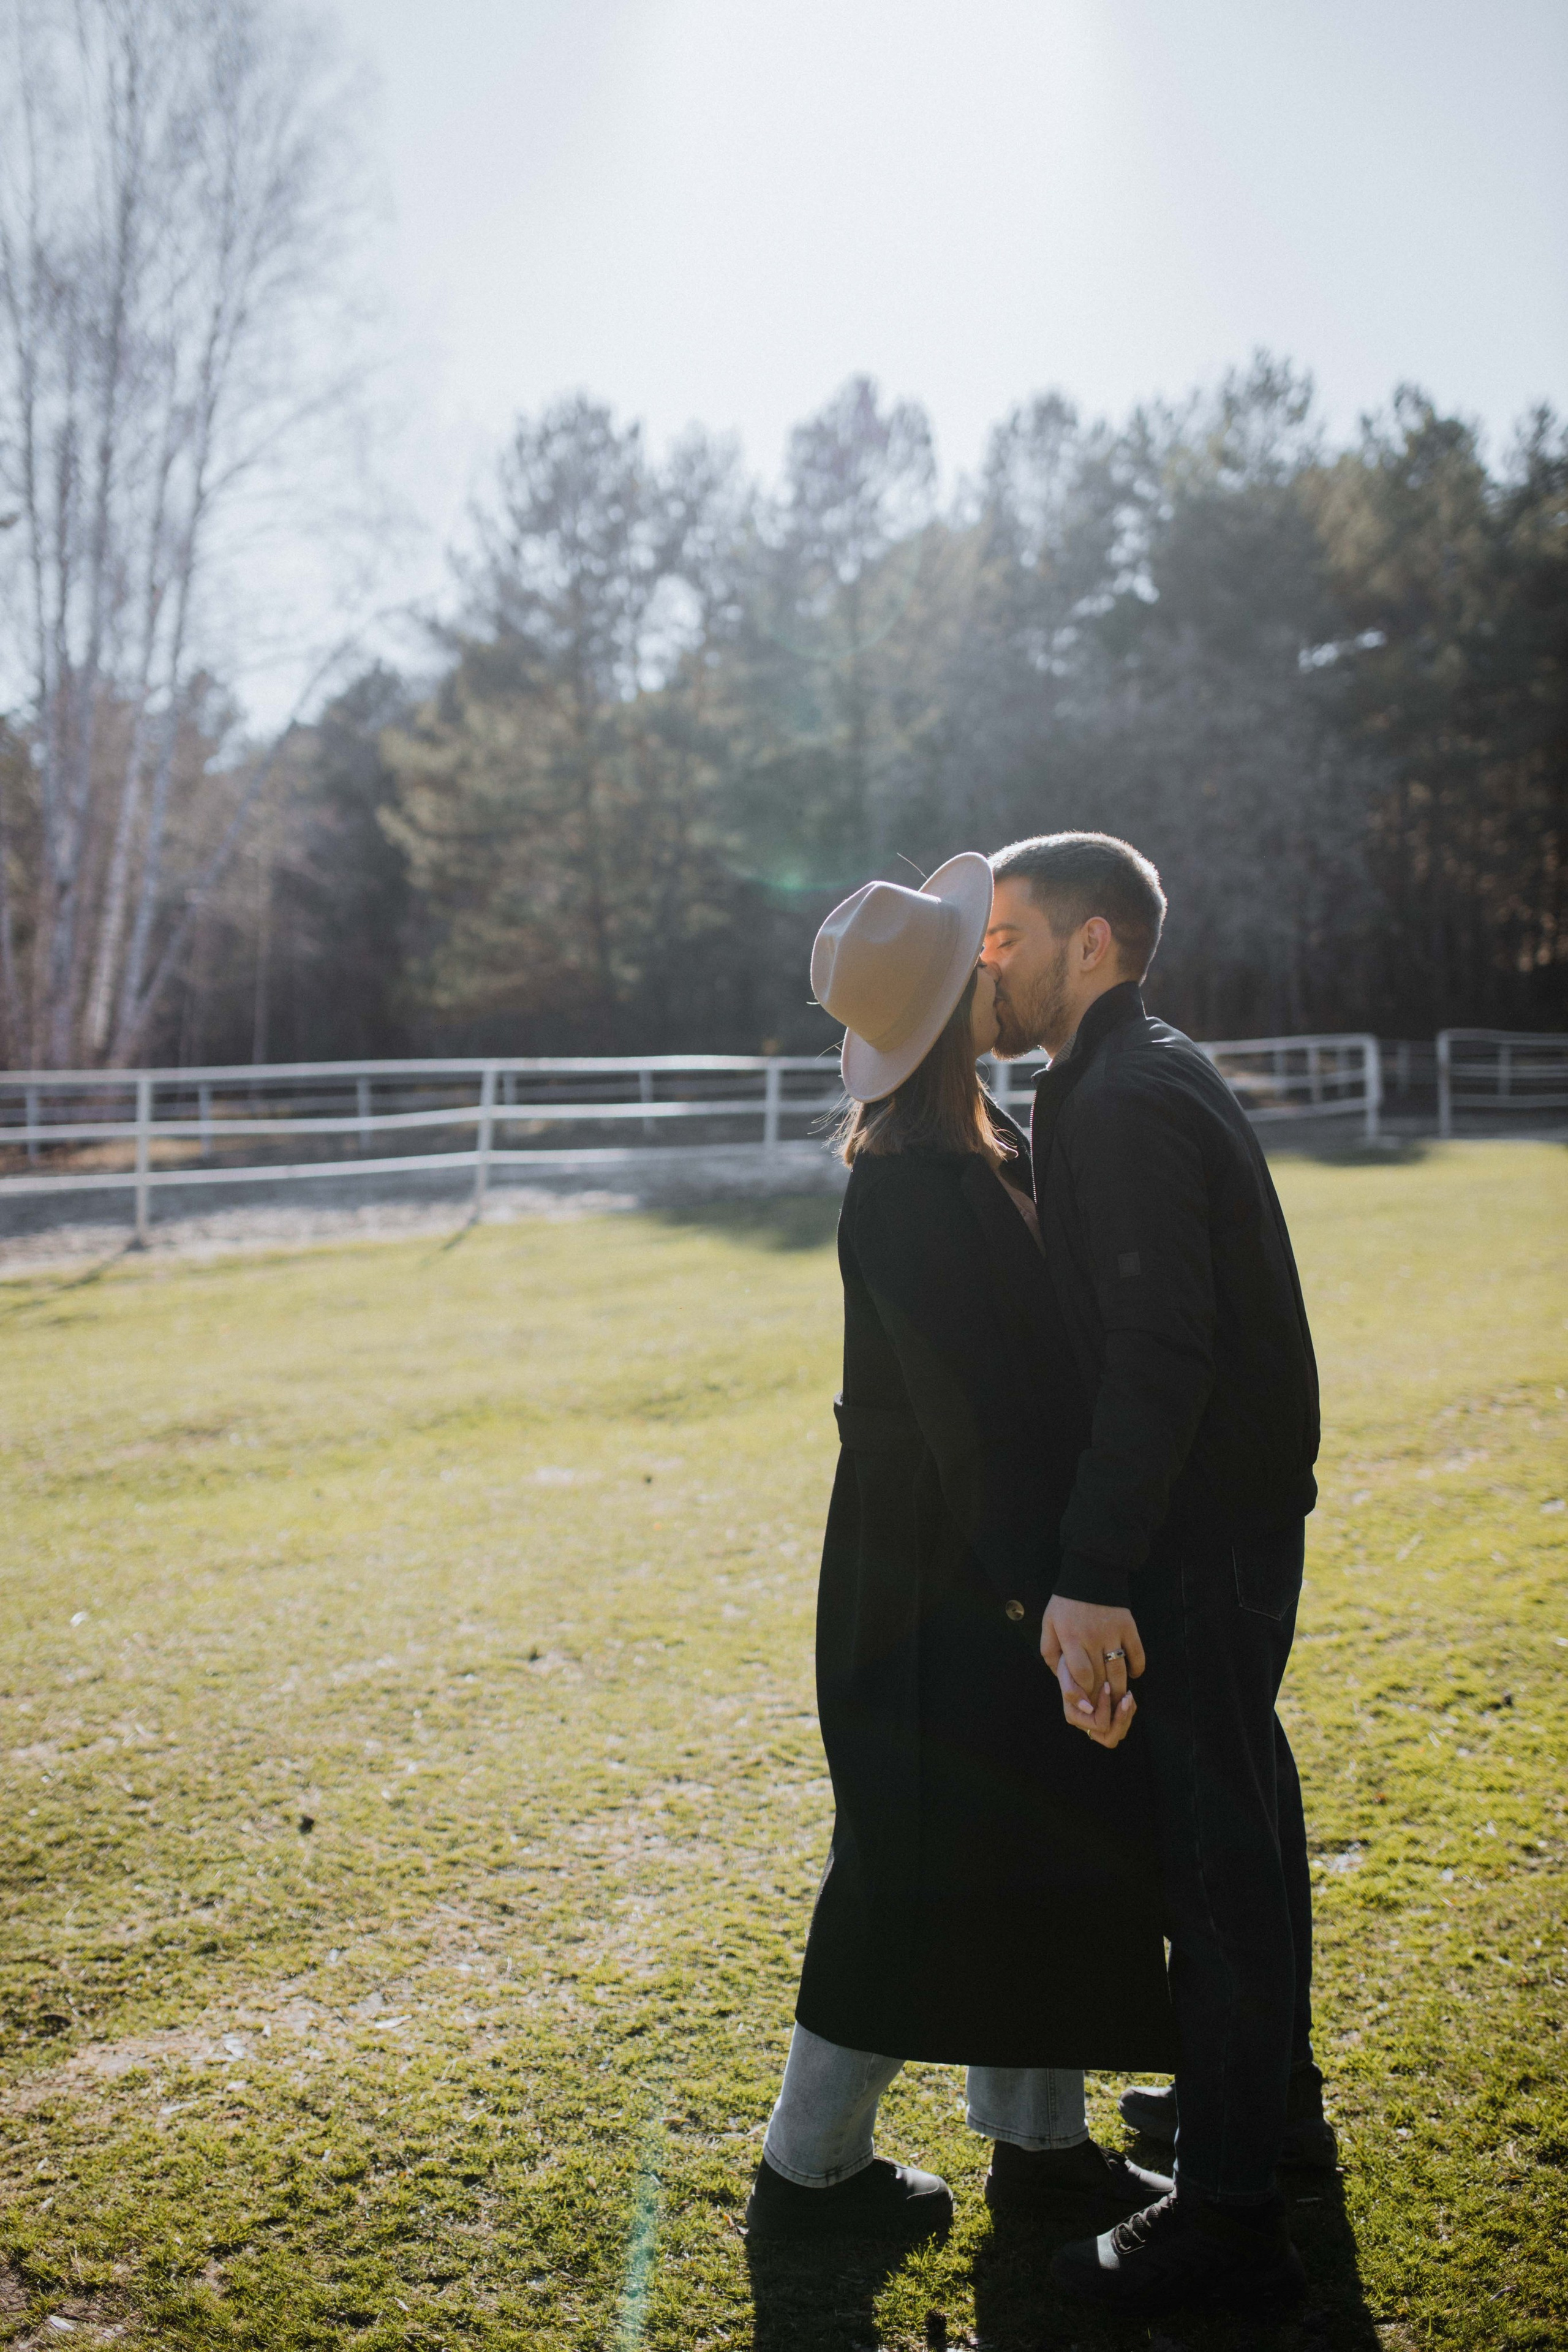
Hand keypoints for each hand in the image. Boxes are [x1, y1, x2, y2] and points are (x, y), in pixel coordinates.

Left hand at [1041, 1594, 1145, 1747]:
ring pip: (1120, 1671)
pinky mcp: (1129, 1627)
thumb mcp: (1048, 1624)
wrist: (1091, 1573)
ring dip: (1121, 1690)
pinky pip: (1137, 1653)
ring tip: (1118, 1699)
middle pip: (1101, 1678)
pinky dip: (1138, 1667)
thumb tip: (1059, 1676)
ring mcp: (1113, 1633)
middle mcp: (1093, 1637)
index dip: (1084, 1692)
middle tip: (1103, 1709)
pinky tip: (1134, 1675)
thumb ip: (1049, 1651)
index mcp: (1071, 1638)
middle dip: (1102, 1698)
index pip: (1081, 1674)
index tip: (1086, 1703)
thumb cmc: (1066, 1603)